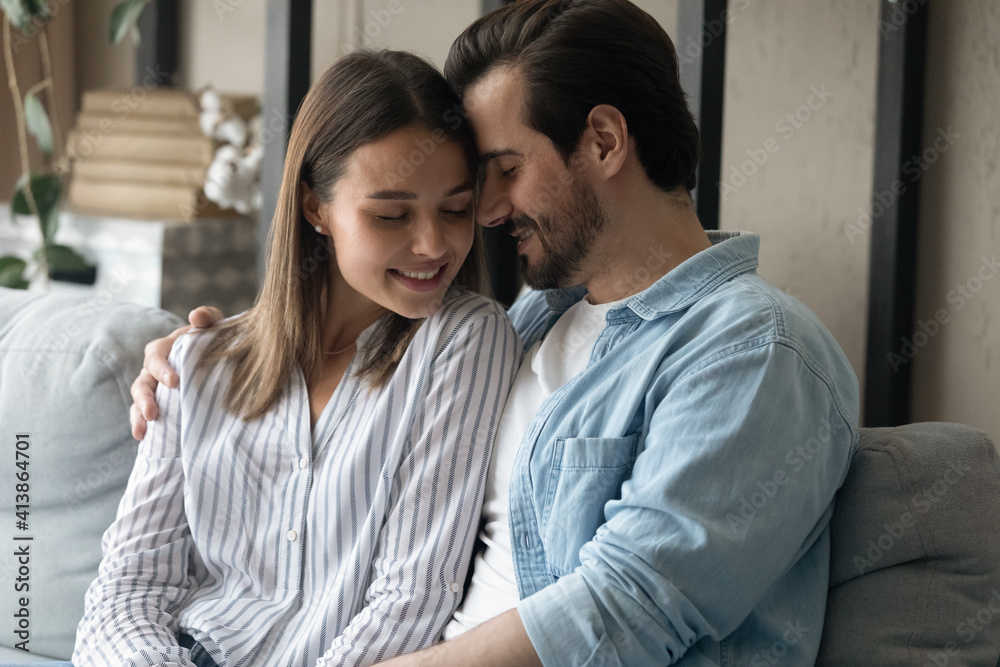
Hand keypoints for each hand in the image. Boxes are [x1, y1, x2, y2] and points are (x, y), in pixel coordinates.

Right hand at [129, 306, 224, 439]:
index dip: (161, 368)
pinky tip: (142, 437)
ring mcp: (155, 389)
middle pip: (142, 382)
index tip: (174, 382)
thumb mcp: (215, 328)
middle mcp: (155, 369)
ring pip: (139, 400)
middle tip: (153, 413)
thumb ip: (208, 318)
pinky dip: (141, 425)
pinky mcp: (160, 405)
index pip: (156, 355)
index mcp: (166, 349)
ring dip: (138, 414)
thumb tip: (196, 316)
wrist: (222, 361)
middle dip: (145, 398)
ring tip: (143, 429)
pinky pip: (144, 415)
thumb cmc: (215, 341)